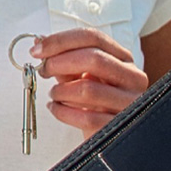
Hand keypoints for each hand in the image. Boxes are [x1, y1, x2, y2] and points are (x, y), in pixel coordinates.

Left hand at [29, 28, 148, 138]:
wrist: (110, 133)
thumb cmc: (96, 101)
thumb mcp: (82, 76)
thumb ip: (64, 59)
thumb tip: (40, 42)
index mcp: (122, 58)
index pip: (93, 37)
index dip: (61, 40)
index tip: (38, 49)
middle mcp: (132, 77)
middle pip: (94, 59)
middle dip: (60, 62)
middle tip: (43, 70)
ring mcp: (130, 102)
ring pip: (88, 90)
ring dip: (61, 91)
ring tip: (53, 94)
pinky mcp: (121, 126)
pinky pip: (86, 118)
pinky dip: (63, 112)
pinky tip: (56, 109)